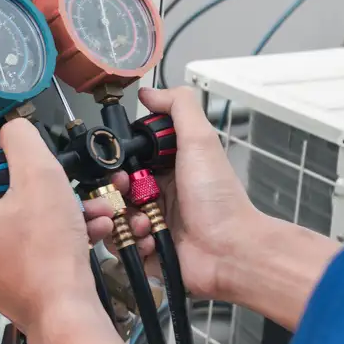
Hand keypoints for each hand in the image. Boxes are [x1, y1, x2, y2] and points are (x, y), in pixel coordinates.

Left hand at [0, 119, 102, 336]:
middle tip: (51, 186)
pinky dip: (51, 232)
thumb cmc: (47, 256)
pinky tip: (85, 229)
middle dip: (29, 184)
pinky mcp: (3, 274)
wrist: (64, 310)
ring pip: (14, 217)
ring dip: (50, 206)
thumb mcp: (39, 177)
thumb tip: (13, 129)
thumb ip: (22, 142)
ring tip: (82, 208)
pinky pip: (24, 240)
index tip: (15, 162)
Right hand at [121, 86, 265, 300]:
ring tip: (144, 224)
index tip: (119, 169)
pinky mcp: (147, 250)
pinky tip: (150, 241)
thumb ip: (178, 108)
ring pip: (112, 218)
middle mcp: (157, 195)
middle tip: (128, 196)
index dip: (115, 164)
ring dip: (122, 220)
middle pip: (112, 190)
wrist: (231, 251)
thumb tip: (150, 92)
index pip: (124, 161)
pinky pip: (119, 246)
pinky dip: (131, 243)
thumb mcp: (201, 142)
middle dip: (113, 194)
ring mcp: (151, 224)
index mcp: (166, 169)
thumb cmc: (220, 202)